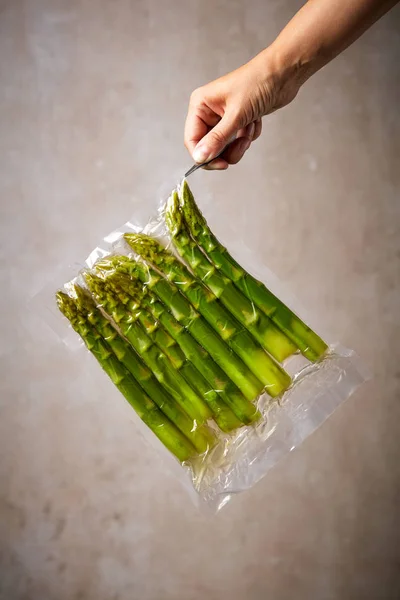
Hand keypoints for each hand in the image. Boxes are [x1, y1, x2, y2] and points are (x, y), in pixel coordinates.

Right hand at [184, 51, 300, 169]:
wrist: (284, 73)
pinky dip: (249, 136)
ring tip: (250, 128)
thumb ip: (217, 139)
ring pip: (225, 147)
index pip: (192, 140)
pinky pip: (238, 141)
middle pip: (209, 147)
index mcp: (200, 105)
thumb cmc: (257, 83)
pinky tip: (256, 121)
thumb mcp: (236, 115)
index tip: (221, 164)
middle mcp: (209, 112)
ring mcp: (223, 117)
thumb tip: (200, 158)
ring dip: (240, 143)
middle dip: (227, 149)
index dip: (204, 156)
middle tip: (243, 143)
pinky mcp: (238, 121)